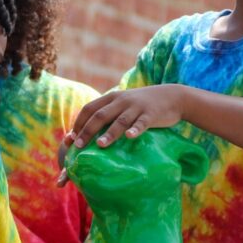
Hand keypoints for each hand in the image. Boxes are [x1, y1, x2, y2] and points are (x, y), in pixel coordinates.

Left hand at [65, 85, 185, 148]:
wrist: (172, 97)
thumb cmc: (143, 104)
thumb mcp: (123, 103)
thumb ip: (108, 112)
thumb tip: (87, 131)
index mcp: (112, 97)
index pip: (89, 109)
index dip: (78, 123)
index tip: (70, 139)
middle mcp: (122, 101)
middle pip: (100, 115)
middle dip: (87, 131)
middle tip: (78, 146)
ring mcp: (136, 107)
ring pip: (119, 121)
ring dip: (109, 133)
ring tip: (100, 145)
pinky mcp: (151, 115)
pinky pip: (142, 123)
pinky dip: (135, 130)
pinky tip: (130, 137)